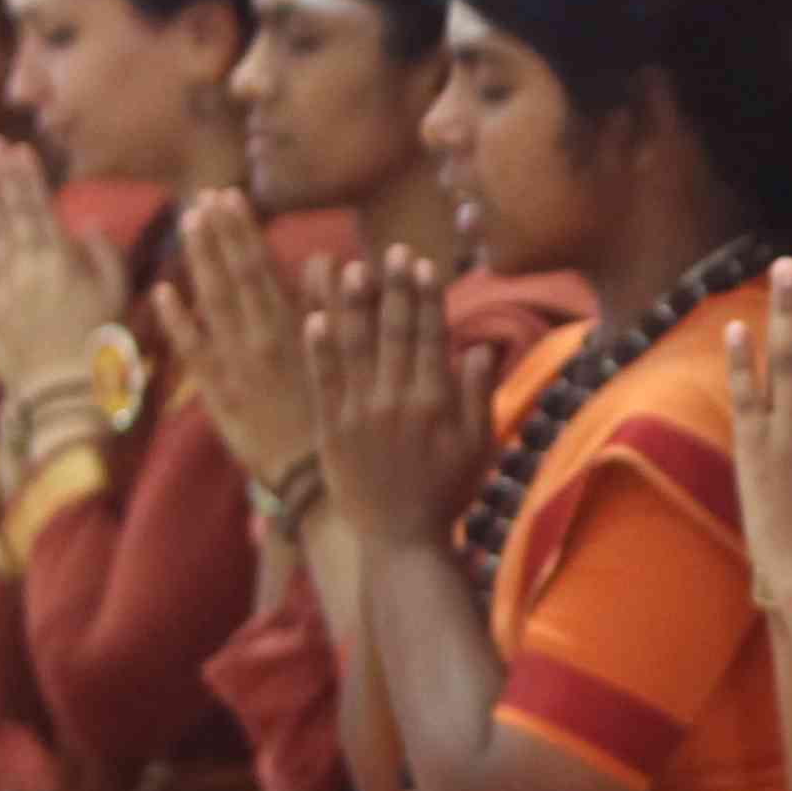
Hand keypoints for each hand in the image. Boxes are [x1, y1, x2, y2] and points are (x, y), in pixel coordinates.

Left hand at [0, 140, 123, 400]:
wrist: (65, 396)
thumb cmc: (101, 346)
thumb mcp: (118, 296)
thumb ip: (104, 254)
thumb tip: (86, 223)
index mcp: (61, 262)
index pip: (40, 207)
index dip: (27, 176)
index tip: (18, 149)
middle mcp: (26, 268)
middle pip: (10, 214)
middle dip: (0, 177)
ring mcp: (0, 290)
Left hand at [172, 195, 317, 492]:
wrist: (316, 479)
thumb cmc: (340, 417)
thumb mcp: (350, 358)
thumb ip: (335, 306)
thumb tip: (327, 260)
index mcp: (293, 328)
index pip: (261, 266)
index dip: (243, 230)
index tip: (229, 196)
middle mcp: (258, 340)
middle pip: (231, 276)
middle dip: (216, 234)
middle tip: (201, 197)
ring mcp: (233, 366)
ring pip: (209, 303)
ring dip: (197, 261)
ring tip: (187, 224)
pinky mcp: (218, 395)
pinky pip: (192, 352)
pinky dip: (177, 320)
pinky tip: (164, 290)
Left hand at [298, 246, 489, 548]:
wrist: (400, 541)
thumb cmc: (445, 493)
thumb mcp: (478, 446)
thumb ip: (477, 396)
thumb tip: (477, 347)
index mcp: (436, 402)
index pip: (430, 336)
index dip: (424, 296)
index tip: (419, 263)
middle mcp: (398, 401)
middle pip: (394, 333)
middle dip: (392, 288)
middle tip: (388, 250)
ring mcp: (362, 414)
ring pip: (356, 349)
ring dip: (352, 305)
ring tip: (348, 266)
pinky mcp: (334, 431)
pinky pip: (325, 383)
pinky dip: (320, 350)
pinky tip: (314, 317)